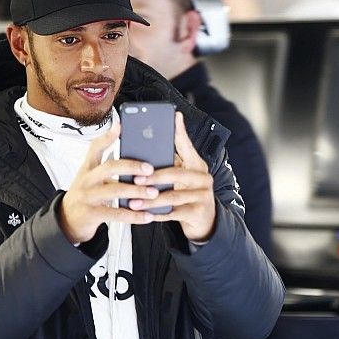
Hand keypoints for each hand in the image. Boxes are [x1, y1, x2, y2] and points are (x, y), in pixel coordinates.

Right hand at [59, 122, 159, 242]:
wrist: (67, 220)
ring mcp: (87, 197)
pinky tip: (147, 216)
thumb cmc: (87, 195)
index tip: (120, 125)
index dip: (107, 136)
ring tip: (153, 193)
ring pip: (114, 191)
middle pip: (109, 168)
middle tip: (150, 169)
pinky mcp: (91, 214)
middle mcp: (86, 180)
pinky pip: (115, 214)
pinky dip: (133, 216)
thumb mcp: (91, 177)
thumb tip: (135, 157)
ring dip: (137, 191)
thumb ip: (108, 167)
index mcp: (88, 168)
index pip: (95, 148)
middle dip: (131, 167)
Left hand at [127, 112, 215, 241]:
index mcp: (197, 164)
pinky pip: (175, 213)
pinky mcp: (199, 212)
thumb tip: (147, 144)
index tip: (173, 118)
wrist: (205, 220)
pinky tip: (144, 215)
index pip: (187, 146)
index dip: (179, 132)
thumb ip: (170, 160)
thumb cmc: (188, 193)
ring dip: (151, 201)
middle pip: (177, 174)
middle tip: (135, 180)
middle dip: (154, 178)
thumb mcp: (183, 175)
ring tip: (133, 202)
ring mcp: (203, 196)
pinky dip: (158, 214)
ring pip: (173, 197)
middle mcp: (203, 178)